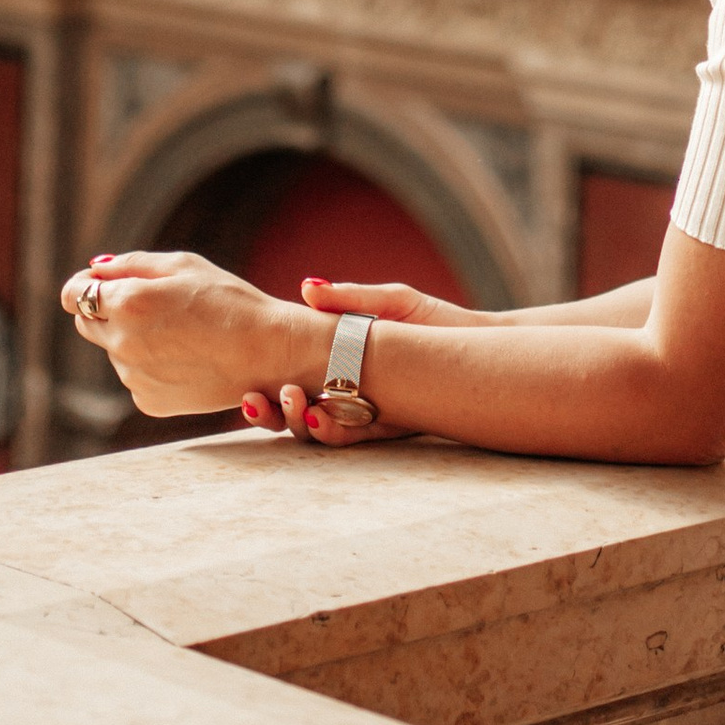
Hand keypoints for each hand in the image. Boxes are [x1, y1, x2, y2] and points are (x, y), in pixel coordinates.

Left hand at [59, 249, 315, 421]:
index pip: (72, 294)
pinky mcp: (148, 402)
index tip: (97, 284)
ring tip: (180, 332)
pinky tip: (184, 357)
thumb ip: (129, 265)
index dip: (82, 285)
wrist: (267, 353)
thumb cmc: (228, 301)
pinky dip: (149, 365)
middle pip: (85, 324)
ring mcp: (134, 377)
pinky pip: (134, 376)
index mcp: (127, 303)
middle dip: (105, 311)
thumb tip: (94, 270)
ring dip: (131, 338)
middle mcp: (123, 343)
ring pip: (114, 350)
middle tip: (148, 305)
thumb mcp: (182, 265)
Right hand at [236, 272, 488, 446]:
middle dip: (268, 414)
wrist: (481, 346)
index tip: (244, 386)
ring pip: (316, 432)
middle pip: (291, 416)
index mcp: (336, 367)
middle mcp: (345, 397)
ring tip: (291, 400)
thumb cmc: (435, 321)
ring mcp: (366, 414)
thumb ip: (349, 298)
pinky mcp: (391, 426)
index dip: (261, 393)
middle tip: (254, 399)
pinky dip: (331, 430)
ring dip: (295, 421)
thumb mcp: (390, 301)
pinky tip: (317, 414)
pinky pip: (353, 438)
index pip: (287, 384)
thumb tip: (306, 285)